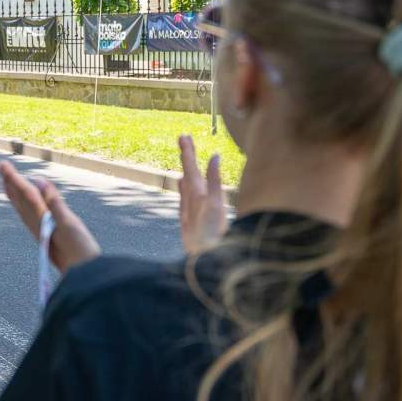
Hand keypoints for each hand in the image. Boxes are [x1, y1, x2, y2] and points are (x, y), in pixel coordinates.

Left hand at [0, 160, 100, 273]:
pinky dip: (25, 206)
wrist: (84, 277)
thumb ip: (53, 202)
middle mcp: (36, 225)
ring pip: (22, 209)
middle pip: (19, 200)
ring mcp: (40, 232)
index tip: (1, 164)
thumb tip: (38, 180)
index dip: (13, 177)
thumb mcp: (69, 223)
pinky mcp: (46, 237)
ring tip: (8, 183)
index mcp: (41, 218)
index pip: (24, 193)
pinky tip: (28, 206)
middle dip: (9, 182)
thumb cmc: (80, 250)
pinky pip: (30, 217)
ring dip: (14, 194)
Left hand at [178, 135, 226, 254]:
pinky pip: (185, 200)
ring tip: (186, 160)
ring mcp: (187, 214)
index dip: (188, 152)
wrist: (202, 263)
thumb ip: (216, 180)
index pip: (191, 167)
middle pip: (187, 174)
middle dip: (186, 156)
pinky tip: (185, 188)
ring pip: (185, 187)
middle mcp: (189, 202)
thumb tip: (214, 157)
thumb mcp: (218, 205)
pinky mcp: (188, 225)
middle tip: (183, 139)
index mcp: (196, 194)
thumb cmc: (213, 236)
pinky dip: (185, 188)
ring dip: (187, 171)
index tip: (184, 136)